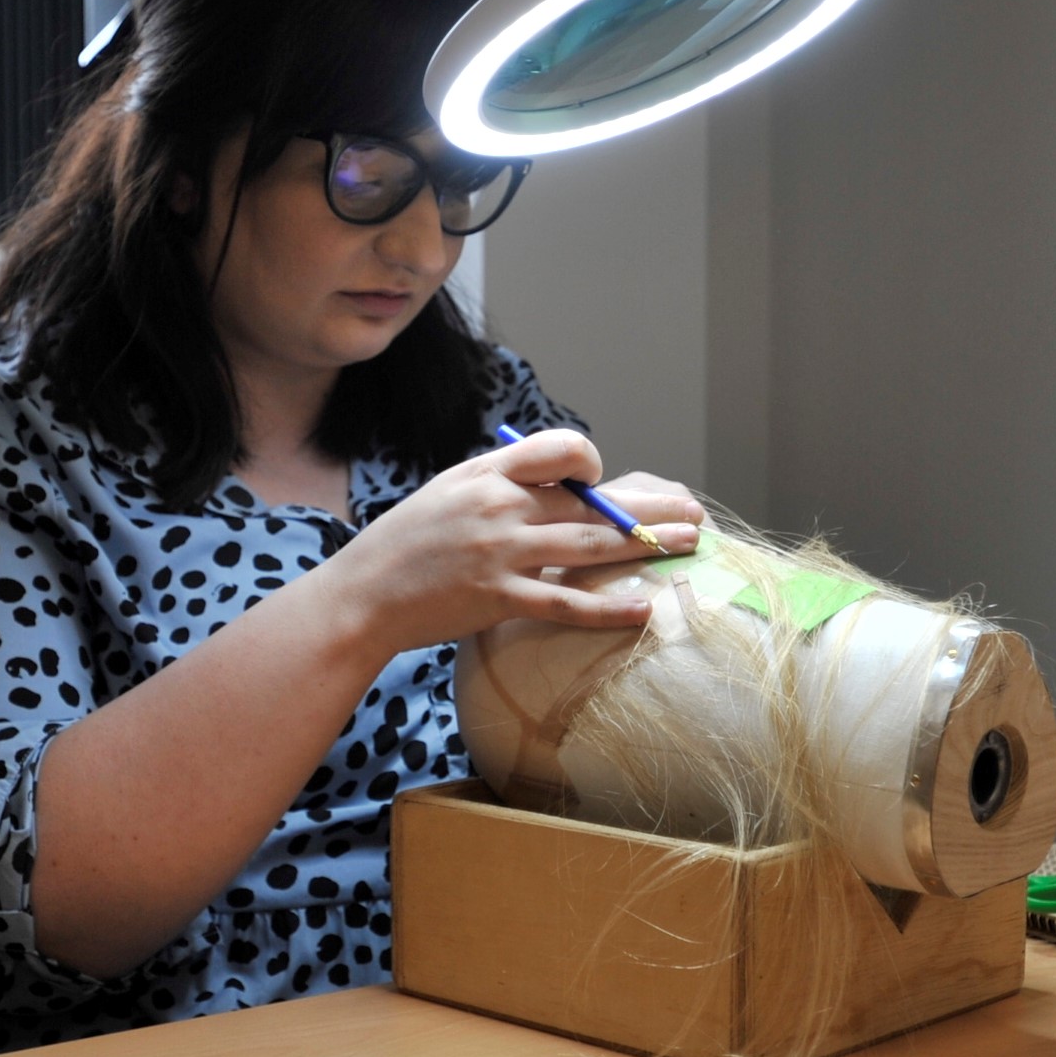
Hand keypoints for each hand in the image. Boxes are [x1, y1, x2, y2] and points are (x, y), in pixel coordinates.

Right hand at [309, 429, 702, 659]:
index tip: (603, 481)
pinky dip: (609, 608)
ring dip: (648, 545)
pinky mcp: (499, 599)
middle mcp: (500, 506)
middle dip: (649, 506)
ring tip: (688, 545)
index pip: (559, 448)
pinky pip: (567, 604)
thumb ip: (501, 482)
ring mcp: (501, 553)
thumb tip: (558, 482)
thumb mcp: (449, 491)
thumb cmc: (407, 543)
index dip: (591, 461)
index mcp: (487, 472)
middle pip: (591, 502)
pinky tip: (645, 608)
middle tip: (693, 512)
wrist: (362, 595)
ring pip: (591, 547)